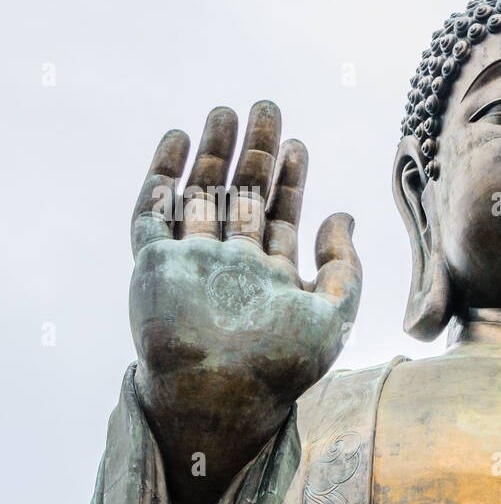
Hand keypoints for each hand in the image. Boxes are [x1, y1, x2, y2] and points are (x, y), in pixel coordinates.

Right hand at [129, 102, 361, 503]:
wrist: (220, 396)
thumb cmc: (280, 367)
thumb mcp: (334, 316)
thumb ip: (344, 267)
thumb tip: (345, 214)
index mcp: (270, 277)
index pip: (280, 216)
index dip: (290, 180)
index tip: (298, 144)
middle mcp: (230, 265)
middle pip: (242, 195)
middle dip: (254, 152)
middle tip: (265, 107)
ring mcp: (191, 262)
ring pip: (200, 194)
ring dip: (211, 152)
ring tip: (224, 110)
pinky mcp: (154, 263)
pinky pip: (152, 212)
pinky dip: (162, 176)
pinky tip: (177, 140)